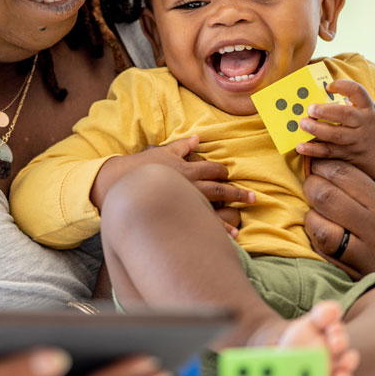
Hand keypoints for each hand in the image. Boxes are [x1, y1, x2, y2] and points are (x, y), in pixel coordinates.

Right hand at [93, 135, 252, 236]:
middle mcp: (191, 185)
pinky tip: (231, 236)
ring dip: (231, 213)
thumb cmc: (140, 167)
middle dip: (237, 193)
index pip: (212, 169)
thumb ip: (182, 146)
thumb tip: (197, 139)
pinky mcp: (180, 216)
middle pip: (220, 188)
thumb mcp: (162, 152)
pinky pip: (203, 223)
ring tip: (242, 221)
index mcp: (187, 168)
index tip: (228, 174)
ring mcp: (186, 202)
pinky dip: (219, 230)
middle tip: (253, 198)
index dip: (222, 171)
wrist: (121, 184)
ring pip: (215, 207)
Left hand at [295, 80, 374, 193]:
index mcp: (368, 109)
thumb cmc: (374, 129)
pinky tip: (301, 146)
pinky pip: (330, 153)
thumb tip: (320, 98)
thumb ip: (351, 106)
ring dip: (317, 129)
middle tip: (310, 109)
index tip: (328, 86)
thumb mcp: (369, 114)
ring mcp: (357, 141)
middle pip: (345, 115)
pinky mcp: (350, 156)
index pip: (358, 92)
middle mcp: (364, 124)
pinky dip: (314, 150)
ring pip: (336, 135)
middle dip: (326, 111)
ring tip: (302, 124)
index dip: (342, 86)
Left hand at [301, 158, 374, 307]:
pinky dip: (317, 242)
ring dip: (311, 216)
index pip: (345, 176)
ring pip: (320, 230)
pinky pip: (326, 257)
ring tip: (315, 210)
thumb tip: (350, 178)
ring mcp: (364, 256)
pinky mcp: (358, 278)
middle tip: (311, 182)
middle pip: (327, 198)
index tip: (319, 164)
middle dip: (312, 185)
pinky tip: (320, 233)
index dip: (326, 166)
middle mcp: (374, 231)